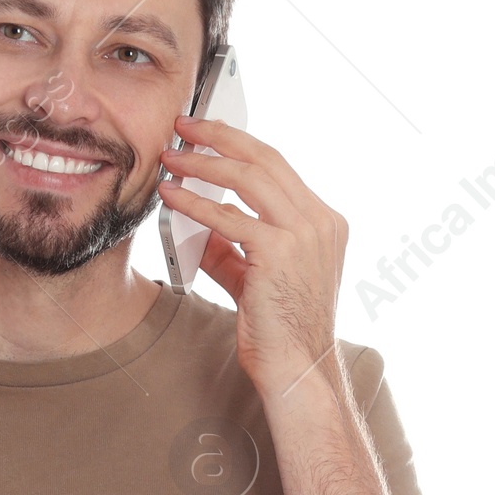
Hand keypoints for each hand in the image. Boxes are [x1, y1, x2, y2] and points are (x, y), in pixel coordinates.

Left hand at [159, 117, 347, 395]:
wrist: (297, 369)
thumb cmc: (279, 331)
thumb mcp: (254, 278)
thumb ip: (231, 248)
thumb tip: (197, 226)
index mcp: (323, 221)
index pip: (278, 167)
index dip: (240, 145)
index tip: (208, 133)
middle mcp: (320, 221)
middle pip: (265, 159)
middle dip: (220, 137)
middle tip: (184, 126)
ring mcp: (304, 235)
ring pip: (248, 179)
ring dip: (203, 163)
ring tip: (170, 157)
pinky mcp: (279, 254)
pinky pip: (228, 219)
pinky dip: (195, 204)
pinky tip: (171, 196)